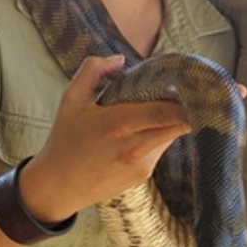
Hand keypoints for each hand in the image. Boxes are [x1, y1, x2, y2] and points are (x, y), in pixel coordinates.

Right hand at [18, 55, 191, 221]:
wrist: (57, 186)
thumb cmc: (65, 139)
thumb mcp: (71, 99)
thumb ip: (93, 70)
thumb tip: (120, 60)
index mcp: (119, 124)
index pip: (166, 112)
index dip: (185, 98)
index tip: (189, 83)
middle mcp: (135, 147)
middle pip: (180, 125)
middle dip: (188, 108)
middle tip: (185, 91)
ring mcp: (142, 164)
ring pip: (173, 135)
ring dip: (172, 120)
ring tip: (160, 107)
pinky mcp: (144, 175)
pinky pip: (161, 148)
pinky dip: (160, 135)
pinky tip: (145, 128)